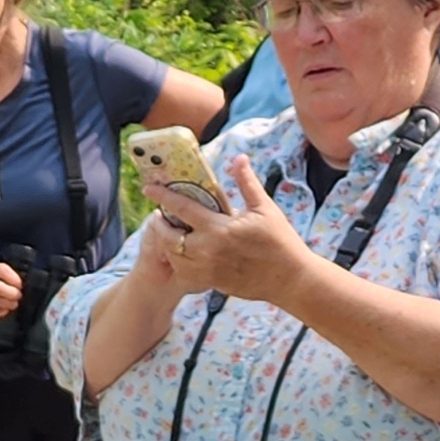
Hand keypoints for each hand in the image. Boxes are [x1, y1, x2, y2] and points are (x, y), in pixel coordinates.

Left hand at [153, 158, 321, 305]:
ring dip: (167, 244)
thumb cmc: (281, 241)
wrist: (291, 279)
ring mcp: (208, 269)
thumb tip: (238, 158)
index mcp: (219, 227)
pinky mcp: (212, 282)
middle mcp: (208, 249)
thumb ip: (246, 182)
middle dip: (159, 224)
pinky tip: (183, 253)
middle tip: (159, 215)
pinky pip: (184, 273)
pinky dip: (179, 261)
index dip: (162, 196)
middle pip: (169, 237)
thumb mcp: (264, 208)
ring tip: (170, 233)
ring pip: (173, 257)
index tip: (149, 188)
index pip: (182, 208)